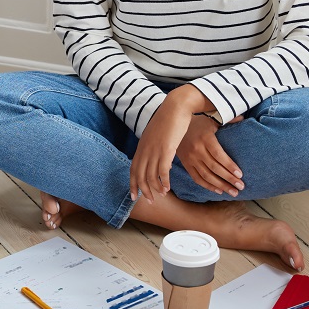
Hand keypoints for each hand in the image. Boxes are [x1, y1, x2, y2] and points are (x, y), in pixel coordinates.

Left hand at [130, 85, 210, 202]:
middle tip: (150, 201)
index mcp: (141, 147)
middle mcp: (145, 150)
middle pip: (140, 176)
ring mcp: (154, 151)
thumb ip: (154, 147)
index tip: (134, 196)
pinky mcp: (166, 150)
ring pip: (151, 176)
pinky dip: (164, 181)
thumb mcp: (156, 135)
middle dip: (143, 191)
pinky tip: (168, 187)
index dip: (132, 184)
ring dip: (155, 188)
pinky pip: (162, 171)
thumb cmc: (169, 120)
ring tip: (162, 195)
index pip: (133, 169)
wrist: (175, 107)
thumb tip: (158, 157)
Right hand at [176, 115, 244, 195]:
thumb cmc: (197, 122)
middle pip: (214, 168)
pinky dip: (208, 186)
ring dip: (221, 186)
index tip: (240, 174)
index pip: (219, 155)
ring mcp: (190, 159)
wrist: (174, 126)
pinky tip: (219, 190)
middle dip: (229, 179)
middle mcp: (197, 150)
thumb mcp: (211, 118)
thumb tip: (243, 118)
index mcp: (205, 138)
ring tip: (233, 192)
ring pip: (206, 176)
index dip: (229, 166)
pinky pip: (197, 178)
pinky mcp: (186, 164)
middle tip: (241, 187)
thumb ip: (228, 119)